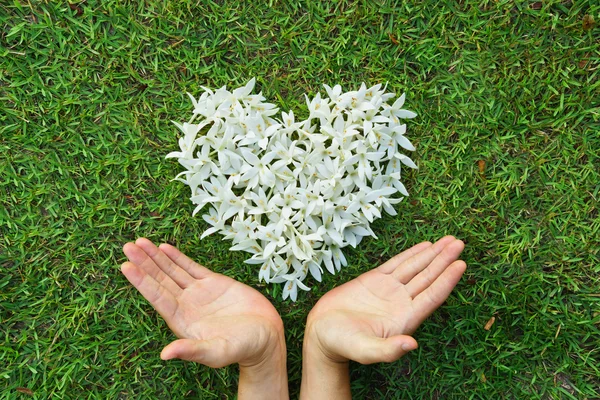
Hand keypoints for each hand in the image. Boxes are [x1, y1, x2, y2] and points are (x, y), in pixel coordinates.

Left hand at [121, 238, 287, 398]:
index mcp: (182, 321)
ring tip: (139, 243)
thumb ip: (191, 351)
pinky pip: (191, 267)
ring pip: (172, 271)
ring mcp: (198, 293)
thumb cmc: (242, 349)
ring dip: (156, 257)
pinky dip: (177, 257)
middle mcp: (186, 305)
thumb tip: (164, 354)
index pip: (157, 297)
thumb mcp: (216, 352)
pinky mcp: (214, 283)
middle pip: (160, 280)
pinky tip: (164, 247)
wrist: (266, 337)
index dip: (141, 282)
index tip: (126, 267)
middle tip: (128, 247)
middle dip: (144, 263)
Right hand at [305, 236, 465, 364]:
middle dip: (444, 260)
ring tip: (450, 241)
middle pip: (428, 278)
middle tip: (460, 244)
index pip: (431, 296)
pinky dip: (412, 254)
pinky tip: (426, 246)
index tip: (460, 264)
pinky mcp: (375, 280)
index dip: (447, 280)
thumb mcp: (365, 350)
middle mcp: (402, 303)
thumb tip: (411, 345)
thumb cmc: (343, 344)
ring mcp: (390, 290)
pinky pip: (398, 263)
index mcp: (404, 319)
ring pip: (416, 268)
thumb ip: (387, 350)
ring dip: (433, 254)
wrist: (322, 333)